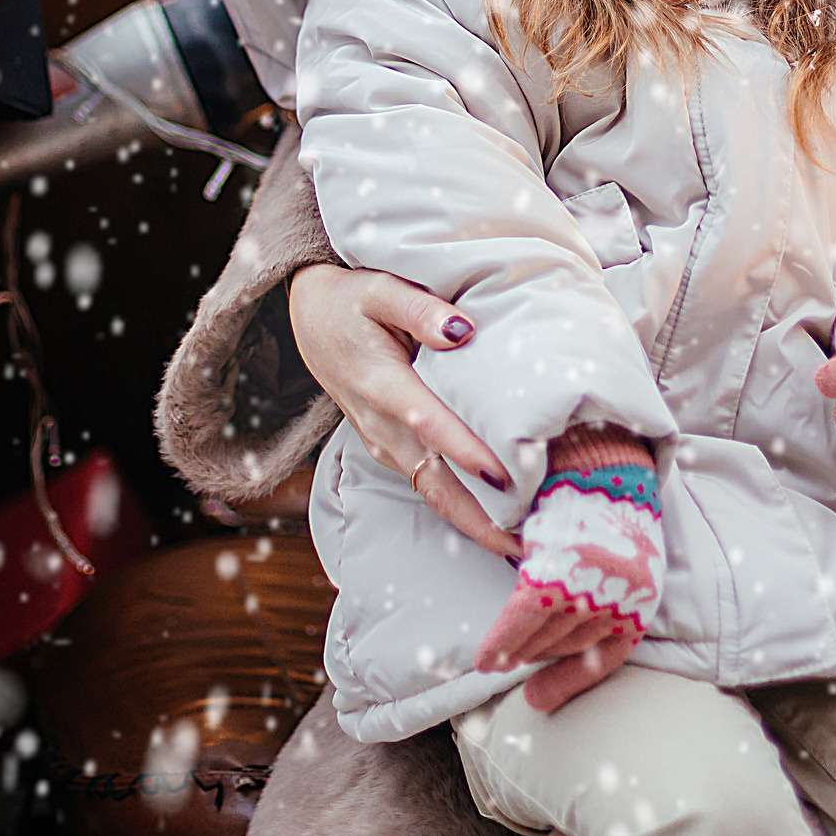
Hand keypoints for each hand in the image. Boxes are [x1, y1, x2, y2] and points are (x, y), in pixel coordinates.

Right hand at [286, 261, 521, 559]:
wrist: (312, 321)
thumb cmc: (352, 301)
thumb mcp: (380, 290)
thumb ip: (420, 309)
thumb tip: (463, 330)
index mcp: (382, 385)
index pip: (428, 424)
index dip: (465, 452)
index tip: (504, 478)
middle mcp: (381, 425)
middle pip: (431, 483)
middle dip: (476, 520)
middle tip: (524, 545)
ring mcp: (384, 443)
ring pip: (430, 492)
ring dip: (473, 522)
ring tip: (522, 542)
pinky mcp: (390, 449)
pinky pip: (427, 485)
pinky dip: (460, 508)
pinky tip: (497, 520)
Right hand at [475, 441, 662, 714]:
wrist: (604, 446)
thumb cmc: (609, 492)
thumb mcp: (618, 544)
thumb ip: (602, 580)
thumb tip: (579, 614)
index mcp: (646, 591)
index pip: (610, 652)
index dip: (574, 677)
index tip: (540, 698)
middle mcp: (626, 595)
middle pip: (575, 642)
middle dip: (541, 657)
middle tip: (510, 665)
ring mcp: (594, 585)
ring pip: (549, 634)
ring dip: (521, 652)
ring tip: (497, 660)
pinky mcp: (560, 571)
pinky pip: (525, 618)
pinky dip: (504, 640)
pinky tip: (487, 658)